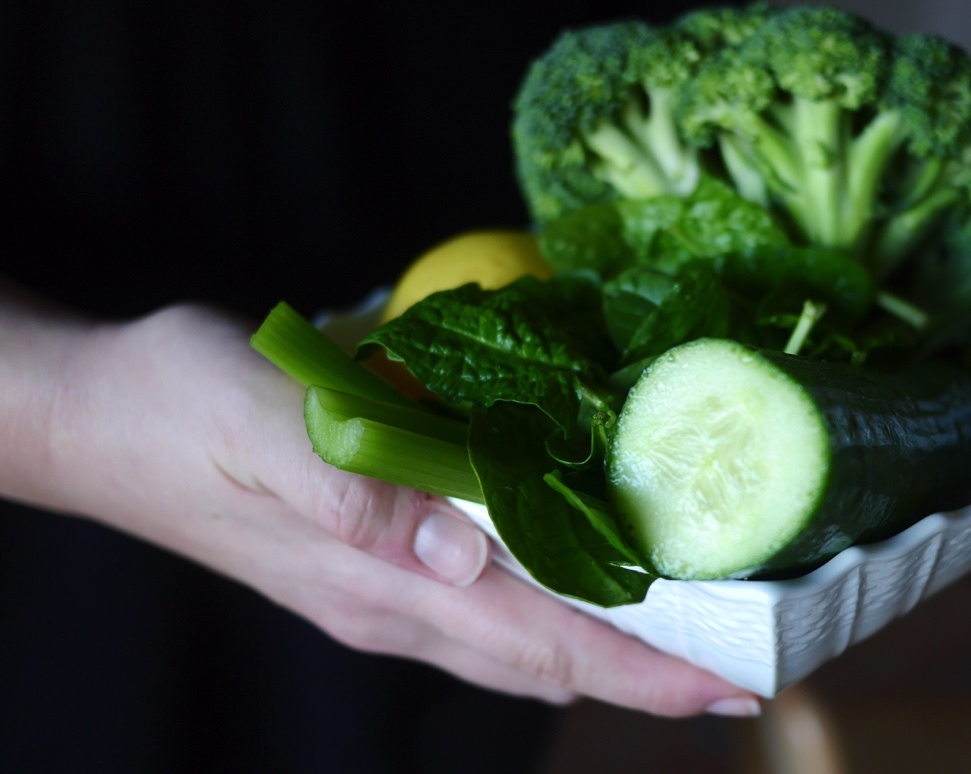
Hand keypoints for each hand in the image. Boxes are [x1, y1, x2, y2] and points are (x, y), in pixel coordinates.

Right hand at [4, 301, 759, 716]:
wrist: (98, 415)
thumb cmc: (176, 409)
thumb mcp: (259, 427)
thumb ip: (357, 491)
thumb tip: (460, 553)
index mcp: (382, 582)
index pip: (541, 643)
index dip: (643, 673)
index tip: (733, 685)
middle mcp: (394, 600)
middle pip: (549, 655)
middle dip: (652, 668)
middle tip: (749, 655)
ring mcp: (382, 585)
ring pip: (523, 634)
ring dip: (613, 639)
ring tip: (695, 621)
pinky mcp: (371, 554)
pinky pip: (488, 597)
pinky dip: (555, 593)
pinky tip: (586, 561)